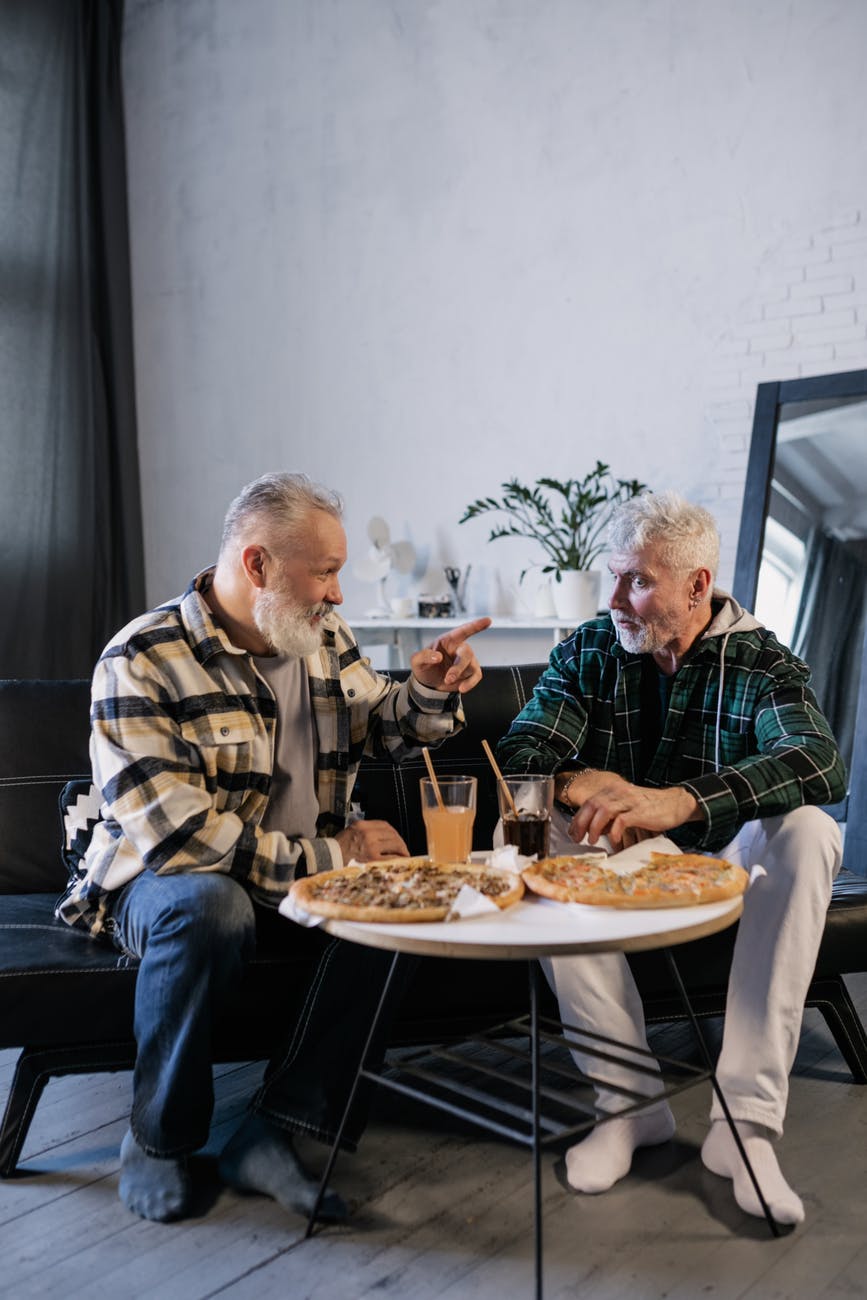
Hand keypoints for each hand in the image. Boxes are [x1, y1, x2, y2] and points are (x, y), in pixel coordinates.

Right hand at [334, 819, 409, 862]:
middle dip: (400, 842)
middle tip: (403, 850)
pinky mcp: (372, 858)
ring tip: (404, 856)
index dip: (394, 832)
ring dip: (402, 850)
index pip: (384, 825)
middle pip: (392, 834)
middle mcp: (367, 833)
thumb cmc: (337, 849)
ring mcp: (370, 845)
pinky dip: (398, 859)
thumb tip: (382, 839)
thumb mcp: (350, 832)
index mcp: (362, 825)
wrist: (328, 859)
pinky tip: (400, 862)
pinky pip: (391, 857)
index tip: (397, 838)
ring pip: (394, 844)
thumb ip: (365, 832)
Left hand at [410, 617, 491, 693]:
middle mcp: (460, 648)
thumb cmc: (424, 666)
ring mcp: (467, 661)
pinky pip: (476, 676)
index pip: (463, 631)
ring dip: (460, 675)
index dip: (476, 625)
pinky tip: (461, 688)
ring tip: (447, 682)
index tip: (488, 620)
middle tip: (448, 678)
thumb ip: (424, 655)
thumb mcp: (417, 661)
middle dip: (458, 667)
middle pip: (467, 653)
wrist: (428, 684)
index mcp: (448, 640)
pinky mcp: (471, 673)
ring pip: (472, 666)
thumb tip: (437, 656)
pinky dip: (470, 683)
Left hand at [561, 770, 700, 851]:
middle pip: (592, 805)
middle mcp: (618, 793)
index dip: (578, 818)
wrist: (675, 803)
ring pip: (603, 811)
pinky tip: (614, 840)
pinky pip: (621, 821)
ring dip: (594, 827)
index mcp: (613, 791)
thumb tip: (596, 829)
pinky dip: (614, 832)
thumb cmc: (649, 808)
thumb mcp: (626, 806)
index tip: (573, 833)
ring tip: (592, 840)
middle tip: (577, 839)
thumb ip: (611, 815)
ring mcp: (629, 801)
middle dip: (581, 823)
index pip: (589, 802)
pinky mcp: (640, 812)